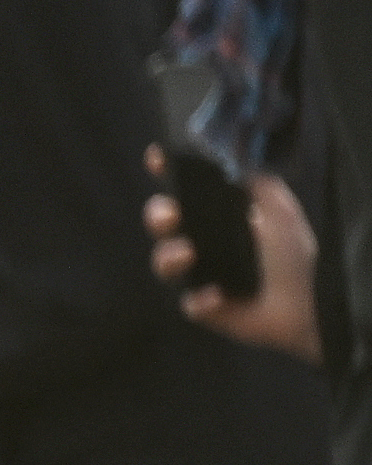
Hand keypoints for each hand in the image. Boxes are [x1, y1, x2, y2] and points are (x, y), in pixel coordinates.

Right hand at [156, 159, 324, 359]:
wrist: (307, 301)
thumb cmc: (295, 255)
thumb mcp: (281, 210)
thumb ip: (258, 184)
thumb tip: (234, 162)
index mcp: (222, 215)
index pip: (188, 191)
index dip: (169, 173)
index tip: (157, 158)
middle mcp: (205, 241)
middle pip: (163, 223)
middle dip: (157, 215)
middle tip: (170, 217)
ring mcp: (200, 274)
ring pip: (164, 262)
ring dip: (169, 257)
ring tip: (188, 256)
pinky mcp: (202, 306)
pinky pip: (187, 301)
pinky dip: (200, 298)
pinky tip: (217, 296)